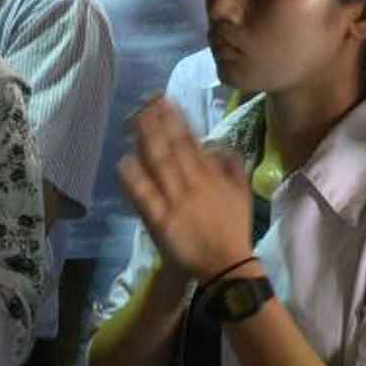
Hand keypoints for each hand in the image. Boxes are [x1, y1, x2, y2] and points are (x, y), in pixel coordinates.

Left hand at [117, 95, 252, 282]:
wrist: (227, 265)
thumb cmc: (233, 229)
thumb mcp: (242, 194)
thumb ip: (232, 167)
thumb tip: (218, 145)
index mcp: (211, 177)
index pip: (191, 142)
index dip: (177, 120)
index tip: (165, 101)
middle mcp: (192, 184)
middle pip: (172, 148)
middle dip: (158, 123)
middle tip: (144, 103)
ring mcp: (175, 202)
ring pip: (159, 166)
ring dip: (146, 142)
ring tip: (133, 123)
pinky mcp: (161, 221)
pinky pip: (145, 197)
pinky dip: (134, 179)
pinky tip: (123, 162)